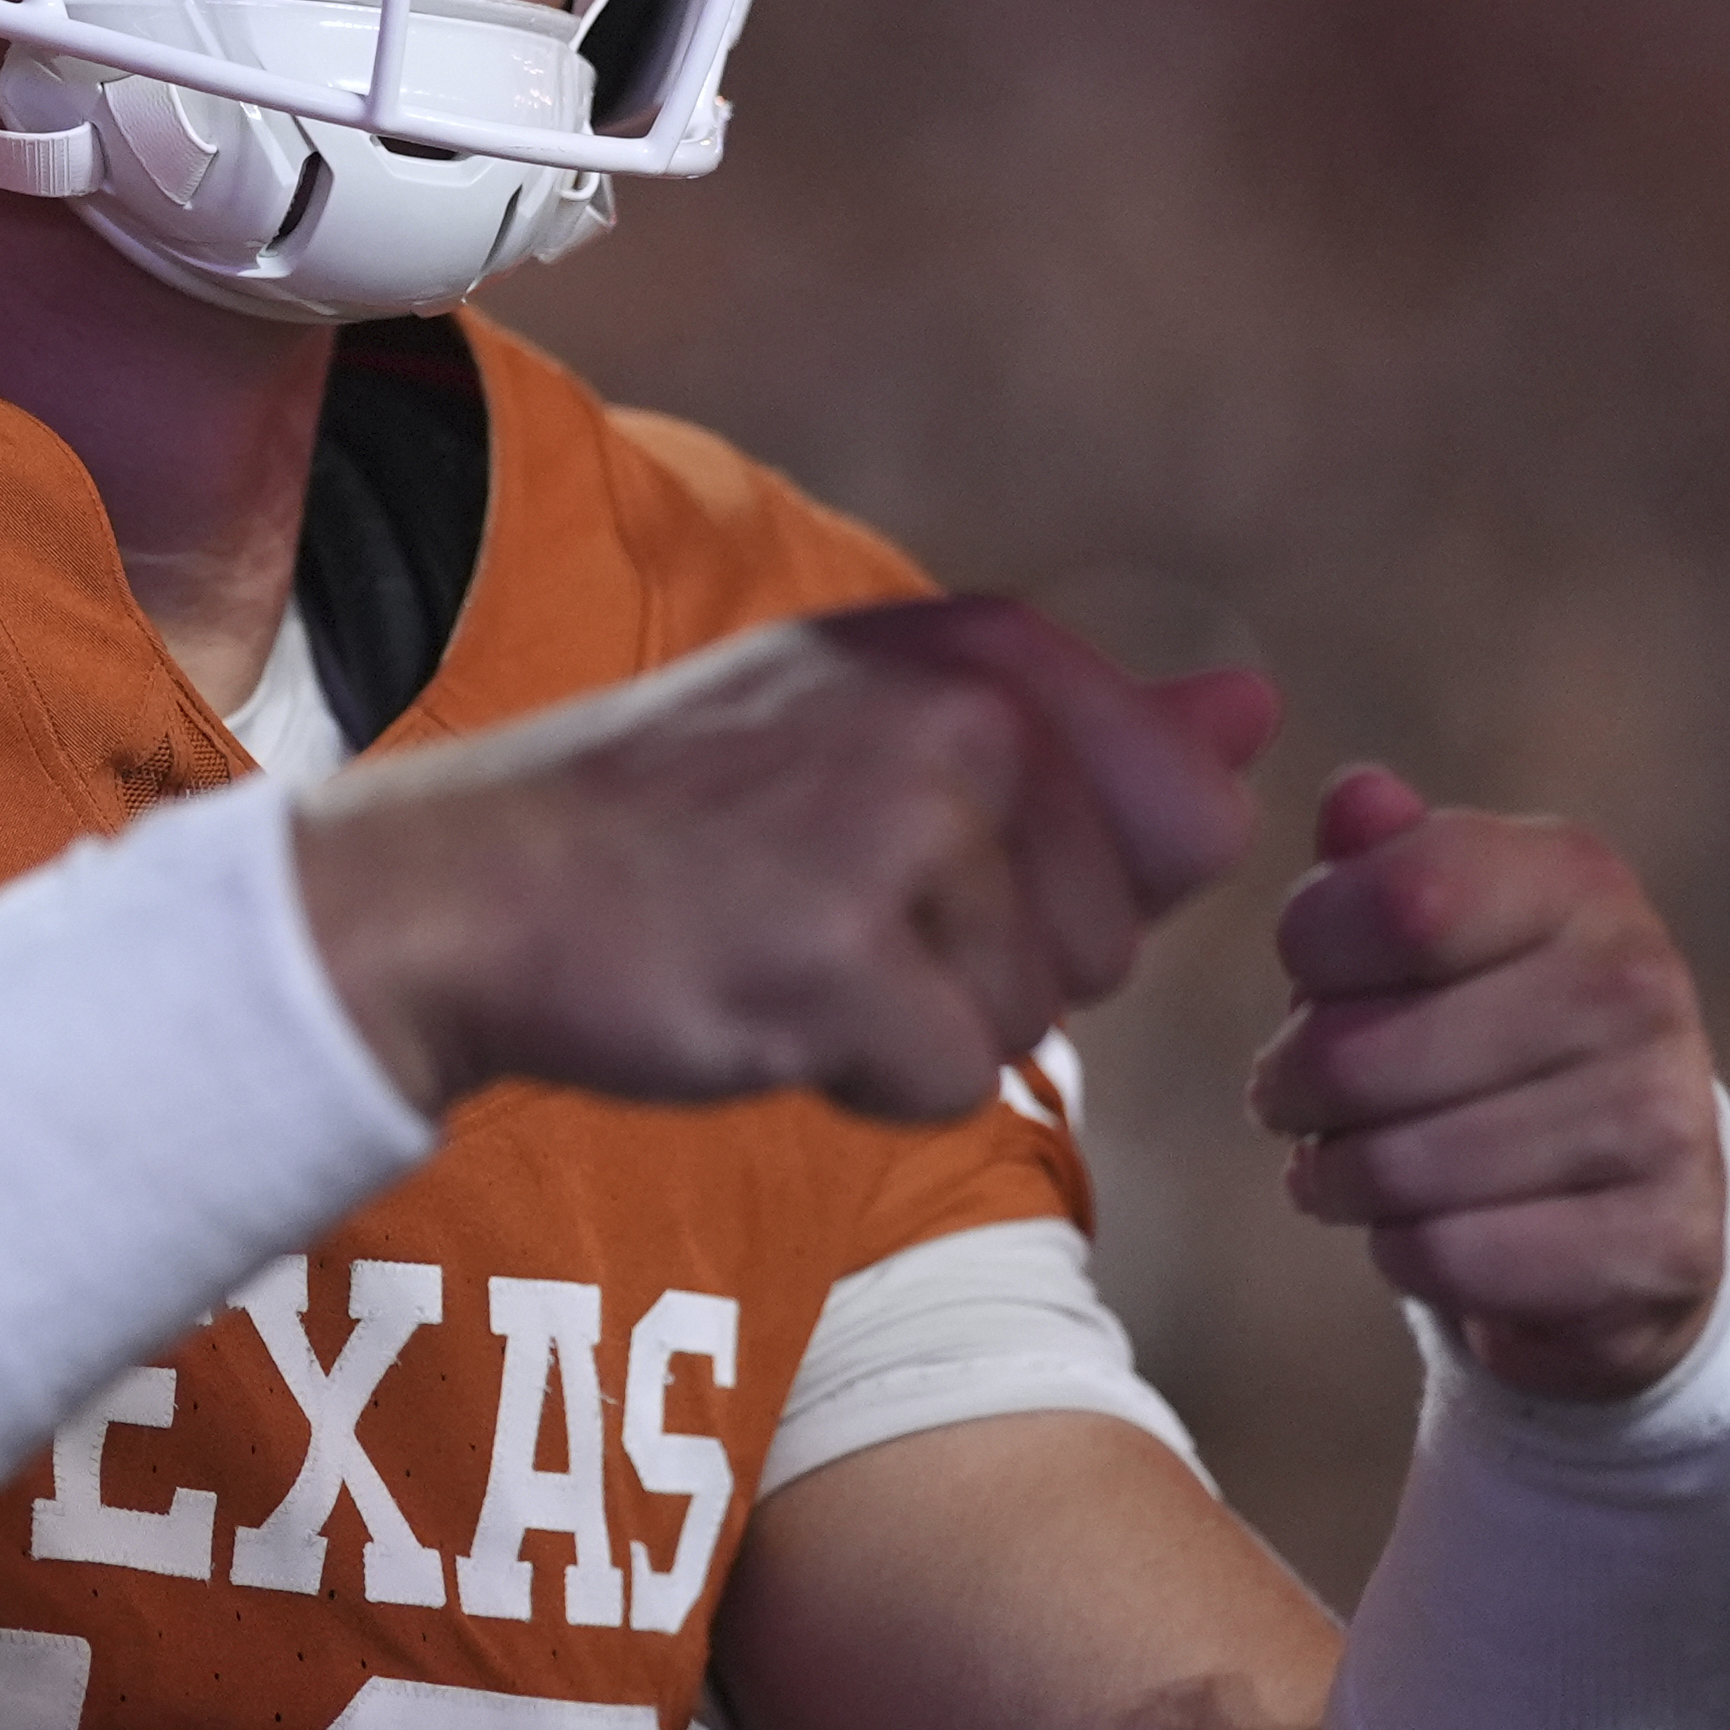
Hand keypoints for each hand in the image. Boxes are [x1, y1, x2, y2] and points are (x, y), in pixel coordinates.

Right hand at [294, 597, 1274, 1120]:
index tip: (918, 849)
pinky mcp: (842, 954)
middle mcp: (963, 712)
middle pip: (1114, 938)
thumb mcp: (887, 725)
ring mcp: (903, 828)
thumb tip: (1258, 714)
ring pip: (1034, 1020)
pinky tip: (760, 1004)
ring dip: (921, 1023)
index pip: (1185, 817)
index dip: (1066, 882)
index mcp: (986, 645)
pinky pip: (946, 1084)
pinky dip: (861, 1082)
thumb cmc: (686, 824)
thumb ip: (1092, 730)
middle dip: (992, 964)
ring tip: (785, 943)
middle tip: (830, 906)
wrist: (470, 889)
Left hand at [1249, 765, 1725, 1402]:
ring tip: (1351, 1170)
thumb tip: (1357, 799)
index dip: (1310, 951)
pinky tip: (1425, 1233)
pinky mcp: (1664, 1243)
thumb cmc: (1483, 1039)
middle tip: (1297, 1104)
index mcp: (1576, 879)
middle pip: (1362, 1051)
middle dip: (1295, 1090)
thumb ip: (1381, 861)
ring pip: (1397, 1167)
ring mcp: (1665, 1115)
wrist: (1623, 1203)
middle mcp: (1638, 981)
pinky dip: (1404, 1255)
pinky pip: (1451, 1258)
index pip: (1392, 899)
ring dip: (1341, 1180)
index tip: (1310, 981)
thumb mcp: (1433, 932)